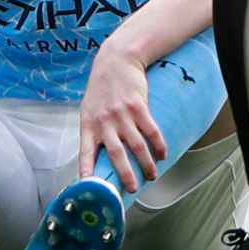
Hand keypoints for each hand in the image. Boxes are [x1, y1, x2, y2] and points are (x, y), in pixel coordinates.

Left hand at [78, 43, 167, 192]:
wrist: (116, 60)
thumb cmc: (101, 89)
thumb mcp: (89, 109)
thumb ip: (93, 132)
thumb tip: (97, 160)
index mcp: (89, 124)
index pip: (85, 153)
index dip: (87, 172)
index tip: (90, 189)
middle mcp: (104, 122)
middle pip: (116, 155)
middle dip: (125, 176)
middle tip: (132, 189)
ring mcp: (122, 114)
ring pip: (137, 146)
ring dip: (146, 164)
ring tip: (152, 175)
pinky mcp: (138, 106)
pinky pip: (151, 130)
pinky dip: (159, 145)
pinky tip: (163, 154)